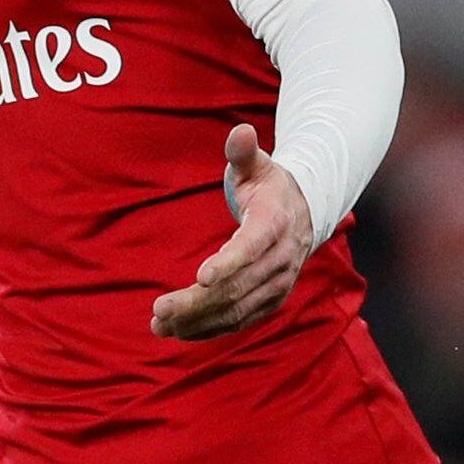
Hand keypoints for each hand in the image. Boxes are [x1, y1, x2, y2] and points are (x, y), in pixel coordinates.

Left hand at [150, 123, 313, 341]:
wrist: (305, 213)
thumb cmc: (269, 185)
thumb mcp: (258, 165)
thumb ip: (244, 152)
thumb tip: (241, 131)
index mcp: (275, 223)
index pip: (252, 246)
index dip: (228, 263)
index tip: (200, 277)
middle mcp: (280, 260)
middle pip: (239, 286)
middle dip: (198, 302)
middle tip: (159, 309)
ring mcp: (277, 284)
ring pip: (237, 309)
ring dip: (198, 321)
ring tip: (159, 325)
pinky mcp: (269, 300)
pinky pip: (240, 320)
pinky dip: (210, 329)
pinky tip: (179, 333)